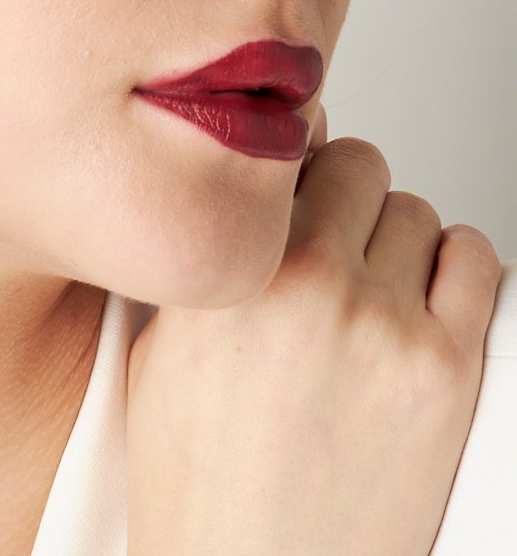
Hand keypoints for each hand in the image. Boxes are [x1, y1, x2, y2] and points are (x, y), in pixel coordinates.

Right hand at [126, 131, 500, 555]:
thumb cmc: (198, 479)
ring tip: (370, 282)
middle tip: (329, 234)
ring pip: (414, 209)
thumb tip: (245, 198)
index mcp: (226, 274)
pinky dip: (451, 265)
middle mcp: (304, 285)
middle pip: (356, 164)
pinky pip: (473, 260)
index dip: (286, 164)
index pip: (281, 153)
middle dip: (342, 191)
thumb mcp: (158, 350)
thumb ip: (208, 262)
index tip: (291, 177)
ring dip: (393, 234)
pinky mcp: (446, 370)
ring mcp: (381, 324)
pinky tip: (419, 298)